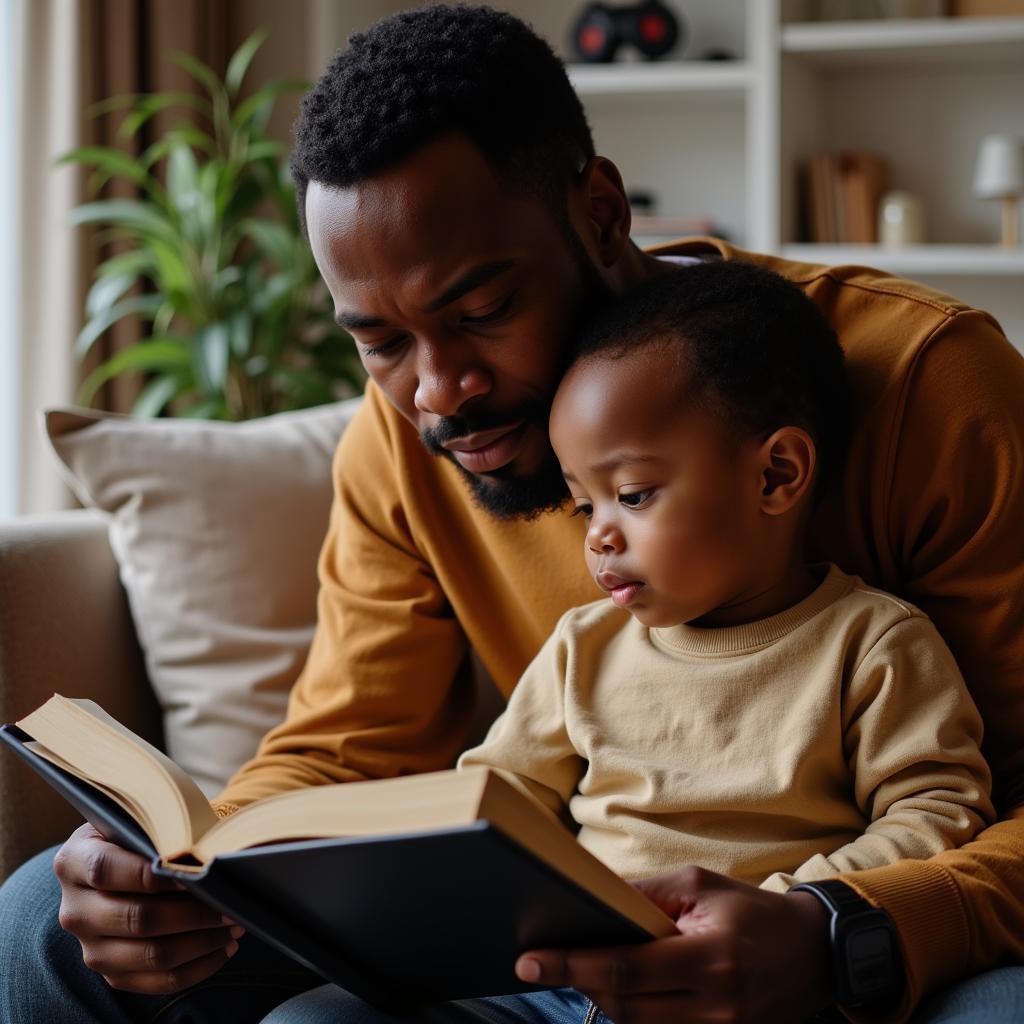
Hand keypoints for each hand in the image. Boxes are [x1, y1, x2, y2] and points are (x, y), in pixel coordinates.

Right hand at [53, 823, 243, 993]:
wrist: (117, 863)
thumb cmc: (137, 835)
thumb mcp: (139, 821)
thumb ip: (161, 832)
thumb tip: (204, 853)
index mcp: (74, 862)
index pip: (106, 870)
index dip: (150, 873)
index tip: (193, 873)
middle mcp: (75, 910)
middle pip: (136, 918)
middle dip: (192, 913)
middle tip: (229, 904)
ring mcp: (91, 947)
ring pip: (151, 954)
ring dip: (202, 942)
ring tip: (234, 924)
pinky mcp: (112, 973)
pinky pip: (158, 981)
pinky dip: (197, 967)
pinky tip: (224, 947)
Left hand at [515, 866, 832, 1023]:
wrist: (815, 952)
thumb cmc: (752, 910)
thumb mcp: (700, 885)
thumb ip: (645, 894)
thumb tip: (593, 901)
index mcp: (710, 958)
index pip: (626, 969)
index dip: (573, 966)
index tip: (529, 961)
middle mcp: (715, 1005)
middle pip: (625, 1007)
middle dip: (579, 984)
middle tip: (544, 961)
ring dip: (603, 1001)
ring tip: (578, 971)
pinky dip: (633, 1015)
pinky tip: (618, 991)